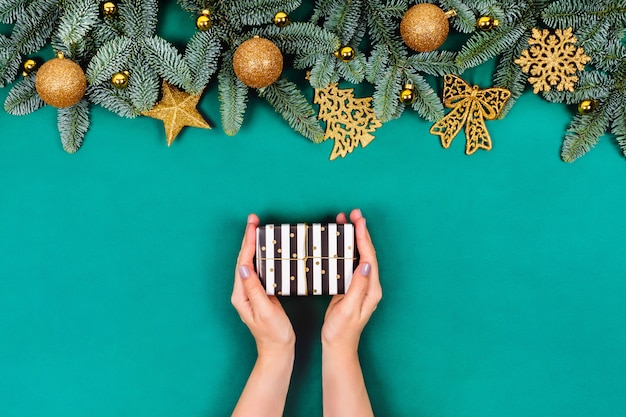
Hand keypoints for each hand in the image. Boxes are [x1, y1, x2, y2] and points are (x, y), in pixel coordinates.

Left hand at [231, 214, 294, 357]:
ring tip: (258, 228)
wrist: (278, 349)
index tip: (253, 227)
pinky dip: (263, 255)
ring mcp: (252, 291)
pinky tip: (268, 248)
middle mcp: (243, 291)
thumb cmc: (273, 333)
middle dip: (248, 238)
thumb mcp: (264, 311)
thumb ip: (254, 289)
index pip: (244, 263)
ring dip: (254, 244)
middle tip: (253, 220)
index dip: (248, 243)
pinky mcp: (261, 292)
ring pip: (252, 262)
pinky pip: (260, 269)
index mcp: (241, 295)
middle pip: (245, 259)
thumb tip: (244, 267)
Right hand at [321, 209, 381, 352]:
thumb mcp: (349, 308)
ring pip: (358, 255)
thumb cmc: (342, 330)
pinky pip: (350, 262)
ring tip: (344, 221)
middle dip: (360, 232)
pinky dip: (345, 248)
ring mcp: (360, 284)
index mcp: (371, 289)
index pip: (369, 258)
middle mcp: (369, 284)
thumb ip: (357, 286)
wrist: (338, 345)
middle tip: (353, 214)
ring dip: (352, 237)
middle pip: (366, 252)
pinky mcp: (351, 286)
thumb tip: (365, 264)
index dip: (364, 239)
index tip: (359, 222)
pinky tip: (338, 241)